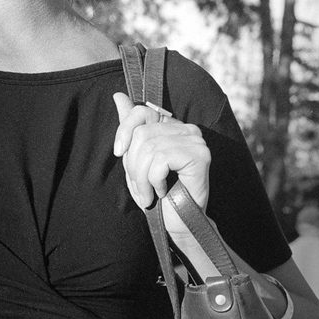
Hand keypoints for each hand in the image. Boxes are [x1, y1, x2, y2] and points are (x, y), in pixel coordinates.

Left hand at [112, 92, 211, 236]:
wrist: (178, 223)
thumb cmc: (157, 193)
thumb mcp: (137, 159)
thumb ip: (131, 127)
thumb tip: (118, 95)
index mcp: (171, 126)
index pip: (141, 112)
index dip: (124, 130)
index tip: (118, 153)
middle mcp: (186, 129)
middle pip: (142, 133)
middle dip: (133, 164)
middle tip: (140, 186)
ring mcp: (195, 140)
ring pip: (149, 148)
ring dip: (141, 178)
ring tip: (148, 194)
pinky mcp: (200, 155)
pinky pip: (161, 160)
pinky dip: (154, 181)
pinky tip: (163, 192)